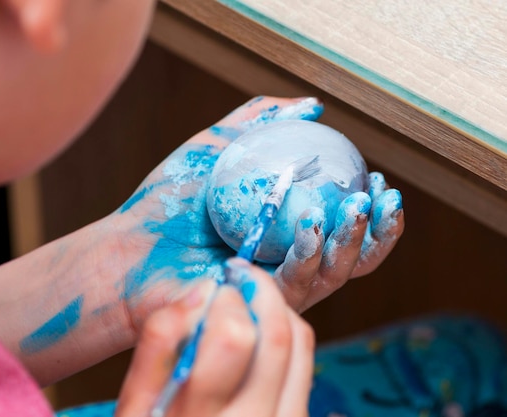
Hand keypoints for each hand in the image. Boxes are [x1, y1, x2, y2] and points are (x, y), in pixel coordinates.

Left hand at [114, 96, 403, 322]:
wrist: (129, 248)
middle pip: (351, 258)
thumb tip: (312, 106)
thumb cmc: (168, 202)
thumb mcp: (215, 149)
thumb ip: (259, 124)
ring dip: (353, 241)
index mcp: (284, 233)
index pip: (342, 227)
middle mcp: (286, 265)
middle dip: (378, 232)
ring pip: (333, 274)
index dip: (371, 211)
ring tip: (358, 205)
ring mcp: (274, 290)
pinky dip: (310, 254)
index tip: (380, 178)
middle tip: (382, 197)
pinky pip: (297, 285)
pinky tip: (313, 224)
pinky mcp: (257, 309)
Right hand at [115, 258, 313, 416]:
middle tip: (239, 277)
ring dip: (279, 309)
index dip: (227, 299)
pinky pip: (307, 368)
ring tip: (253, 298)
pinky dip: (290, 337)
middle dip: (260, 291)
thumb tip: (202, 289)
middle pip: (276, 339)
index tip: (214, 285)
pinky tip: (263, 333)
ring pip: (301, 349)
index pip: (234, 339)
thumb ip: (159, 342)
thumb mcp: (135, 403)